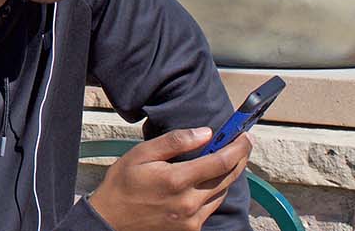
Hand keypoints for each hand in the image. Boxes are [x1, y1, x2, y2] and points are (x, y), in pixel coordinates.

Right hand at [88, 128, 250, 230]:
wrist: (110, 220)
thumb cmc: (123, 184)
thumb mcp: (142, 154)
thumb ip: (175, 141)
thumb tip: (206, 133)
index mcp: (177, 180)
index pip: (221, 161)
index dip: (238, 146)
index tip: (245, 136)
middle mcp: (188, 203)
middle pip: (228, 177)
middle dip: (239, 158)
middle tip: (241, 144)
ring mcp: (191, 219)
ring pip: (222, 192)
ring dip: (228, 175)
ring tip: (224, 160)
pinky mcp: (190, 229)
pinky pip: (212, 207)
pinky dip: (215, 191)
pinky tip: (207, 182)